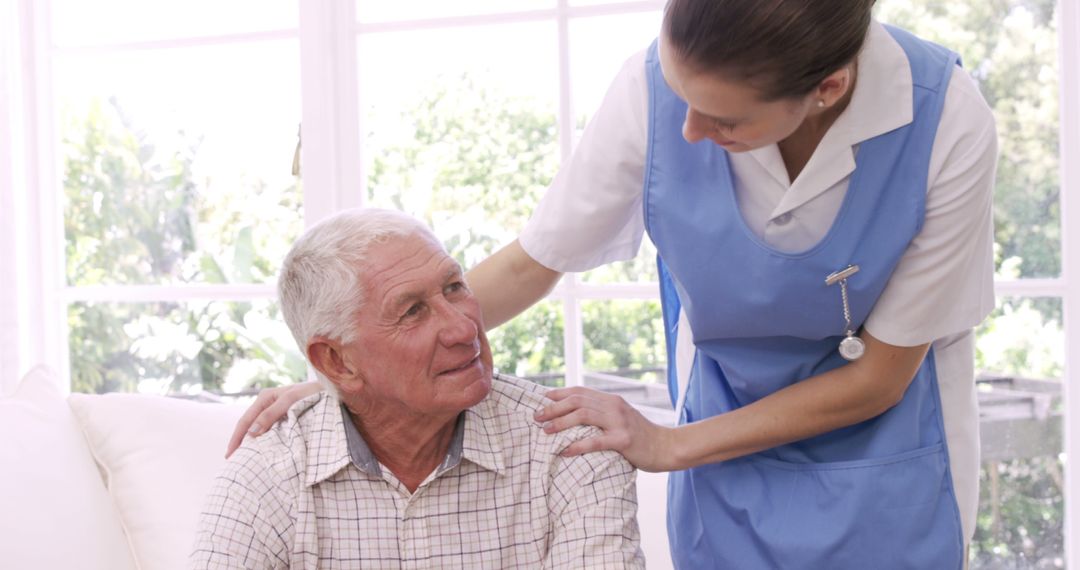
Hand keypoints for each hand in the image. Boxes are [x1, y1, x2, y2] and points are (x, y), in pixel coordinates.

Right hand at [225, 381, 323, 457]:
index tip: (229, 456)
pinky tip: (262, 451)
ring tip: (244, 459)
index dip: (236, 438)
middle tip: (232, 461)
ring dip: (250, 442)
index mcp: (265, 397)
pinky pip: (269, 430)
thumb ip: (271, 414)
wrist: (331, 390)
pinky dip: (263, 441)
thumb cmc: (312, 392)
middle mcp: (267, 403)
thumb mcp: (290, 400)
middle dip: (239, 442)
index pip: (245, 420)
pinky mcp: (285, 417)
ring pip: (258, 429)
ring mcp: (276, 410)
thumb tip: (251, 433)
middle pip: (248, 425)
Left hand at [534, 386, 676, 471]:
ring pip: (583, 416)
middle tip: (536, 417)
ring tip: (545, 431)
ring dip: (560, 423)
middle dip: (553, 408)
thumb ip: (602, 414)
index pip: (580, 391)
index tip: (541, 400)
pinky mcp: (624, 440)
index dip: (558, 394)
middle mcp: (614, 406)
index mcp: (612, 400)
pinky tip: (564, 451)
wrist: (667, 447)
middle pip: (577, 401)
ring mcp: (620, 422)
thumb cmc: (641, 436)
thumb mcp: (621, 418)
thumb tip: (575, 415)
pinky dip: (577, 445)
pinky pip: (595, 441)